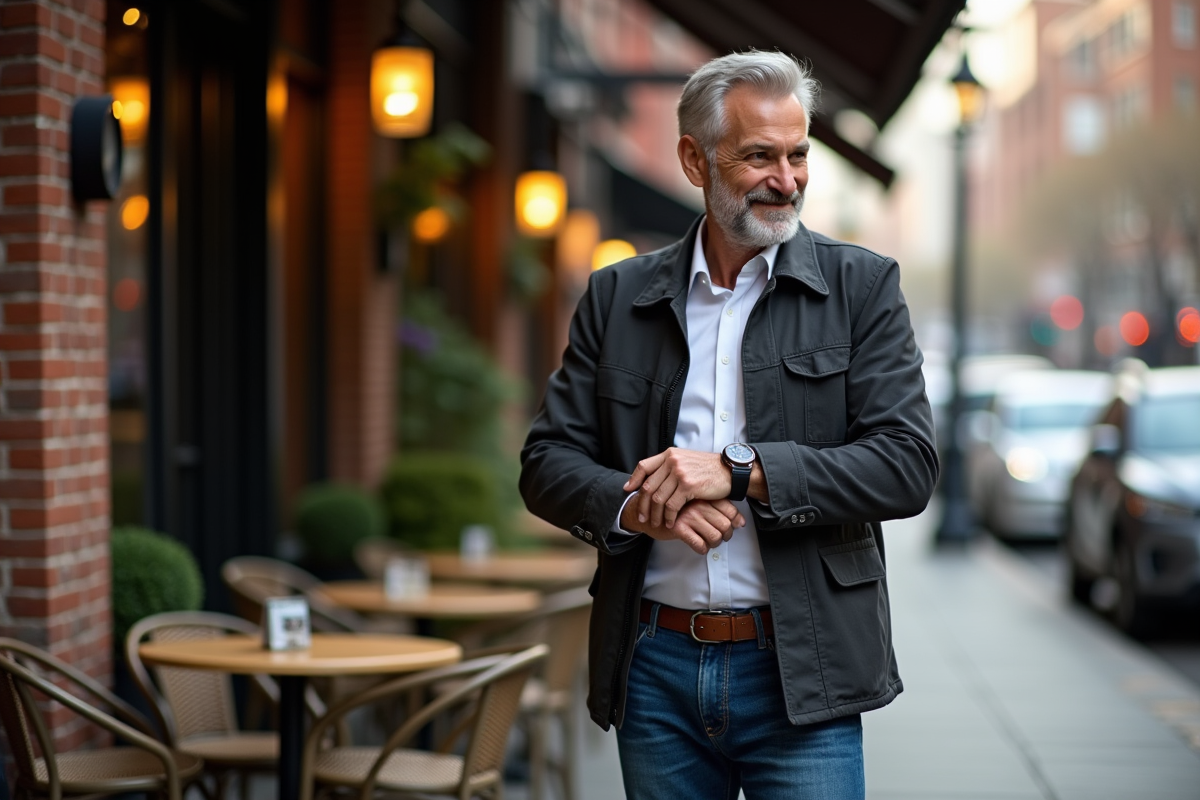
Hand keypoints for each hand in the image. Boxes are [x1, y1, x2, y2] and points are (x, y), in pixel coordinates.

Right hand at [622, 498, 744, 554]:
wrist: (646, 509)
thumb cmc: (675, 507)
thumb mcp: (697, 501)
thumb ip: (718, 507)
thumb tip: (742, 523)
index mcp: (704, 495)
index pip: (731, 509)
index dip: (735, 522)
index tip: (733, 527)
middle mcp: (699, 503)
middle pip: (726, 525)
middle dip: (726, 536)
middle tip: (720, 538)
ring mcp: (689, 515)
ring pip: (715, 536)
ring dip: (714, 544)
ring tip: (709, 542)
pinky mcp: (679, 527)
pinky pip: (699, 544)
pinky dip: (702, 549)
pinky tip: (698, 546)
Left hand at [623, 448, 731, 528]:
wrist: (731, 472)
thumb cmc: (710, 469)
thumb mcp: (687, 460)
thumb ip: (670, 466)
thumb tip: (654, 477)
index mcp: (669, 454)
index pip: (644, 466)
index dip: (634, 479)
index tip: (629, 490)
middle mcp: (672, 461)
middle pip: (648, 486)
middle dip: (643, 504)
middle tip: (642, 516)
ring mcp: (679, 472)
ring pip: (658, 498)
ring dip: (655, 514)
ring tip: (655, 523)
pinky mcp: (688, 485)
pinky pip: (671, 505)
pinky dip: (669, 516)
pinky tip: (671, 523)